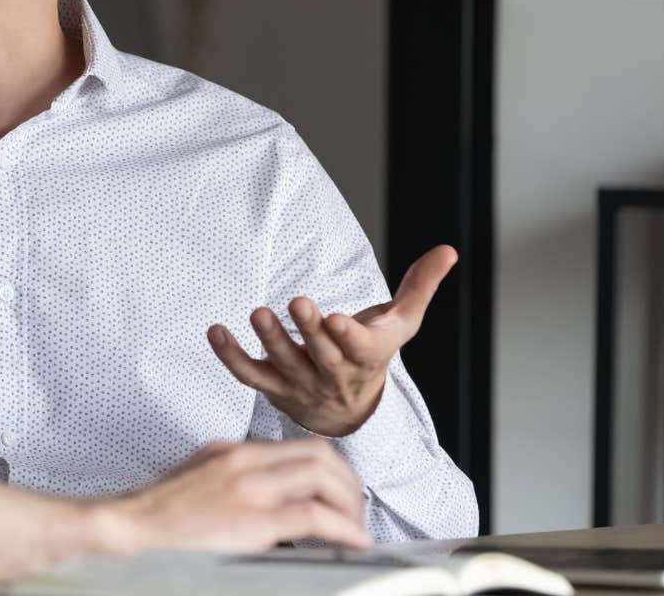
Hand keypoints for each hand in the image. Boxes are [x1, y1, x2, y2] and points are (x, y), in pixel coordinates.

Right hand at [108, 439, 370, 550]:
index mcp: (231, 452)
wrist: (126, 529)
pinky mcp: (252, 520)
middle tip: (356, 510)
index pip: (299, 447)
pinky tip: (353, 541)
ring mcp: (249, 488)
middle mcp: (244, 461)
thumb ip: (232, 481)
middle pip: (320, 454)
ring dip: (351, 504)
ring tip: (356, 528)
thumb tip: (267, 500)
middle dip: (349, 483)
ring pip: (324, 477)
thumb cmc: (156, 518)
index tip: (342, 492)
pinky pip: (315, 517)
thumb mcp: (197, 482)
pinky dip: (343, 528)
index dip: (333, 469)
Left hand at [207, 244, 457, 437]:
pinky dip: (230, 356)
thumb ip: (421, 285)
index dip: (349, 337)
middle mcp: (334, 376)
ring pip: (284, 366)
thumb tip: (448, 250)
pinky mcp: (274, 388)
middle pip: (321, 356)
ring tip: (258, 313)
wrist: (350, 413)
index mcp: (367, 358)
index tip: (338, 319)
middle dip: (309, 331)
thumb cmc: (373, 354)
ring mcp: (301, 385)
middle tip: (297, 303)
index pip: (361, 351)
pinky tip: (216, 331)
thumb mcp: (402, 323)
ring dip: (271, 340)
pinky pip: (249, 375)